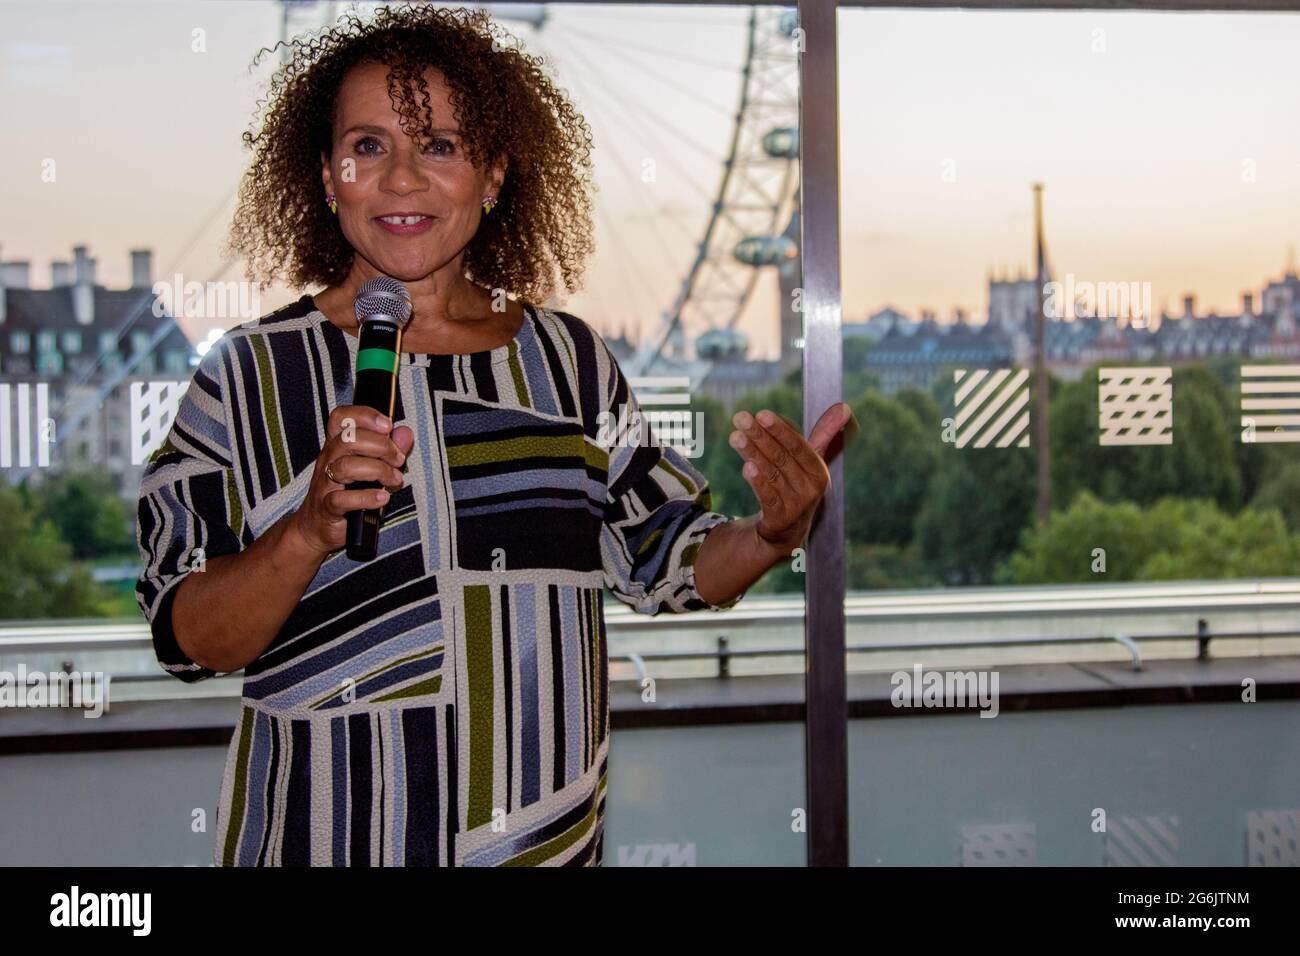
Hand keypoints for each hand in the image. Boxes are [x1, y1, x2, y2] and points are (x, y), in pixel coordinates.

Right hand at [288, 405, 414, 556]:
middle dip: (381, 446)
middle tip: (398, 460)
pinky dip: (366, 498)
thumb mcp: (370, 467)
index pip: (341, 418)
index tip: (387, 425)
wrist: (317, 527)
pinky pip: (341, 500)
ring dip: (378, 471)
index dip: (364, 415)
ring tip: (395, 480)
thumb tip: (405, 432)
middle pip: (348, 440)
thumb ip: (388, 448)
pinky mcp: (327, 508)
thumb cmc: (347, 493)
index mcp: (336, 445)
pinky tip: (382, 498)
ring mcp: (325, 484)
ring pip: (346, 467)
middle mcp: (328, 460)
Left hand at [728, 402, 853, 557]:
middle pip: (781, 457)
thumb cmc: (797, 484)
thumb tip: (844, 406)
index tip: (761, 414)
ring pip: (771, 473)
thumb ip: (824, 434)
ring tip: (735, 436)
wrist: (788, 528)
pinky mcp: (780, 518)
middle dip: (760, 436)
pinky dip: (758, 482)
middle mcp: (810, 487)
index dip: (780, 429)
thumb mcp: (811, 461)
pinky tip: (746, 467)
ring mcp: (796, 504)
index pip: (798, 446)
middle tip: (740, 418)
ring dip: (752, 453)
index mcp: (818, 469)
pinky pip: (768, 497)